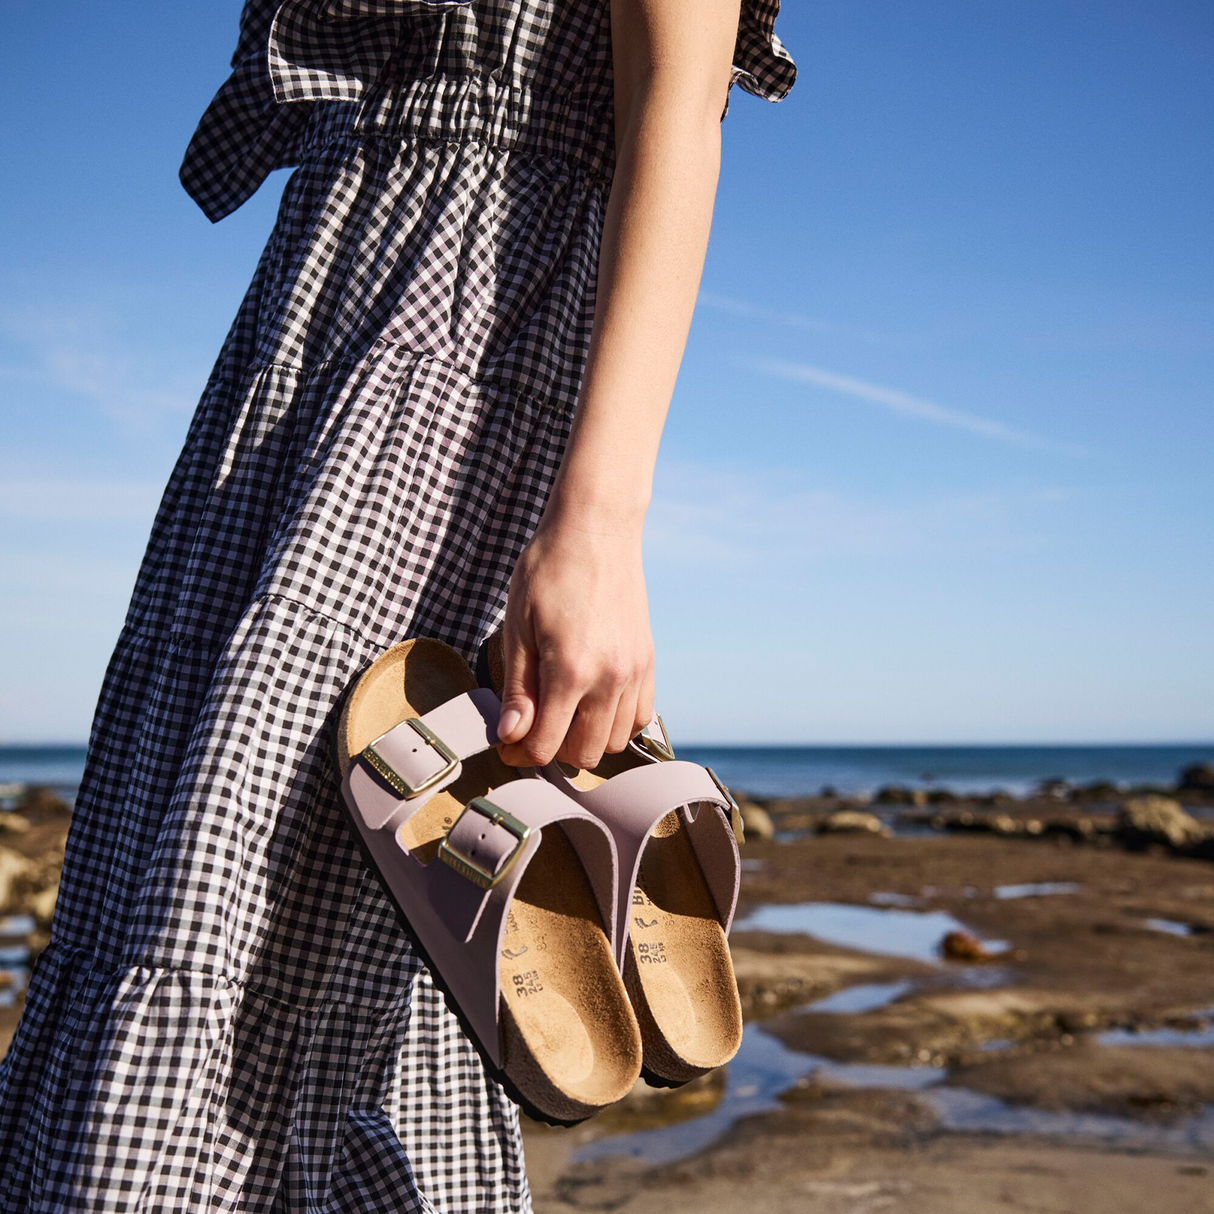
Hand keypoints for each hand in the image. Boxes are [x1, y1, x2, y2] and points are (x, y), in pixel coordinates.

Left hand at [495, 516, 654, 769]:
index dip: (520, 753)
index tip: (506, 744)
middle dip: (552, 749)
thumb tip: (511, 736)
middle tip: (531, 727)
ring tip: (561, 713)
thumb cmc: (548, 570)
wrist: (596, 530)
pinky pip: (639, 719)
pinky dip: (616, 723)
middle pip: (582, 753)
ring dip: (585, 738)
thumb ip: (518, 687)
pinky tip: (593, 703)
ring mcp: (634, 671)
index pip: (546, 745)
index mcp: (570, 670)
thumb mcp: (518, 626)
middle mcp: (609, 678)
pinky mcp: (648, 661)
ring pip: (613, 742)